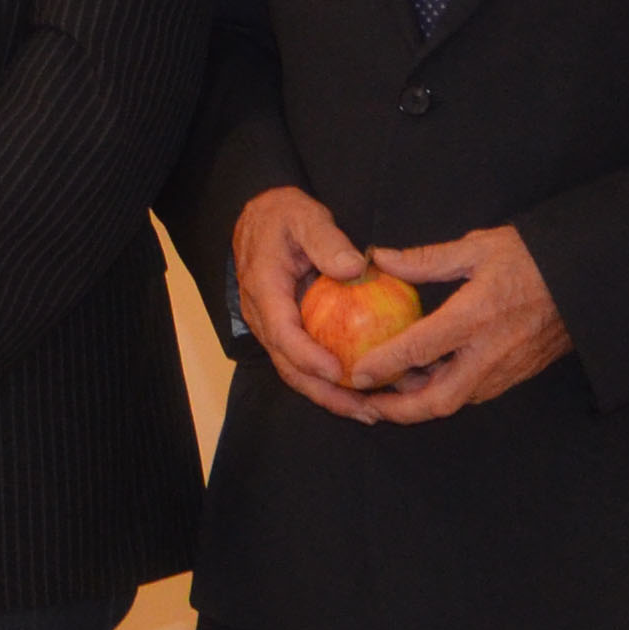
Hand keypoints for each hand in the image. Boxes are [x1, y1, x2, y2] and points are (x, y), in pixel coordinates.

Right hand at [229, 186, 386, 422]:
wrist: (258, 220)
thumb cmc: (283, 218)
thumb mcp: (304, 218)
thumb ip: (327, 240)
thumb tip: (354, 268)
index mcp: (265, 292)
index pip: (282, 332)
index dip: (308, 357)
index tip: (338, 372)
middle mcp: (265, 318)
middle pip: (289, 367)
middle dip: (325, 394)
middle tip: (365, 409)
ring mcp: (275, 329)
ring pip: (297, 372)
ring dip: (332, 396)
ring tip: (370, 412)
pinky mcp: (289, 332)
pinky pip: (307, 362)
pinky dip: (333, 382)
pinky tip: (365, 391)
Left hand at [343, 224, 573, 419]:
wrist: (588, 278)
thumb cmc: (533, 258)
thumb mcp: (477, 249)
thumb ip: (424, 260)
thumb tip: (380, 259)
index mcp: (476, 316)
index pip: (419, 349)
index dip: (384, 365)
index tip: (356, 373)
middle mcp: (491, 351)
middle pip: (438, 400)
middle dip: (399, 410)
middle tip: (368, 403)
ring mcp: (507, 368)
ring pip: (457, 400)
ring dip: (421, 401)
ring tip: (391, 390)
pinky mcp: (519, 374)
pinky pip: (475, 392)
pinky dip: (446, 391)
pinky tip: (427, 378)